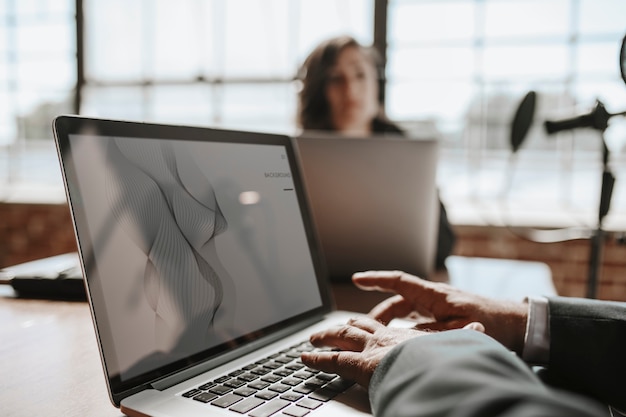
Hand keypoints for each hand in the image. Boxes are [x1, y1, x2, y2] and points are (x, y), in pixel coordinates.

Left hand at [301, 316, 483, 387]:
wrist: (442, 367)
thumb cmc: (450, 361)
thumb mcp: (458, 348)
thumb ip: (464, 338)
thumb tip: (480, 330)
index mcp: (403, 338)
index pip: (382, 324)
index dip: (370, 320)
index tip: (360, 321)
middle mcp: (383, 338)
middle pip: (356, 326)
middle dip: (342, 326)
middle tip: (330, 328)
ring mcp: (370, 350)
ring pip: (340, 338)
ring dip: (324, 337)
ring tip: (312, 339)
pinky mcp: (360, 365)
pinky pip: (332, 360)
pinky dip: (316, 360)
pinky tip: (304, 359)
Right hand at [352, 270, 527, 353]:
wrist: (520, 325)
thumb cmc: (495, 324)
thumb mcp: (459, 330)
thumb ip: (429, 333)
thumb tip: (403, 337)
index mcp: (436, 295)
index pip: (399, 282)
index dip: (376, 279)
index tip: (357, 279)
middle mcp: (435, 297)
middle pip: (399, 300)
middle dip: (380, 311)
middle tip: (365, 328)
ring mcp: (440, 306)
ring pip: (407, 310)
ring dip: (393, 321)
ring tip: (381, 336)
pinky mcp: (446, 316)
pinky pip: (418, 318)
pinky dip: (406, 327)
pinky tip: (404, 340)